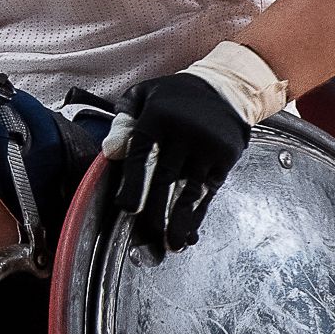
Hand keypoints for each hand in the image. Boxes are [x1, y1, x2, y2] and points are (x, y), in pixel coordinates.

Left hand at [106, 72, 249, 254]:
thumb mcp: (142, 96)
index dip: (134, 184)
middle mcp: (183, 133)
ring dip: (180, 220)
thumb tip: (110, 151)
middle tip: (145, 238)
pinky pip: (208, 191)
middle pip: (165, 178)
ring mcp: (206, 146)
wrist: (224, 89)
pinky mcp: (225, 158)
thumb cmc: (173, 97)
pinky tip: (190, 232)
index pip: (140, 155)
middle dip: (155, 212)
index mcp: (156, 118)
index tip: (128, 208)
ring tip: (171, 244)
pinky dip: (198, 214)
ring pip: (189, 190)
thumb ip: (123, 123)